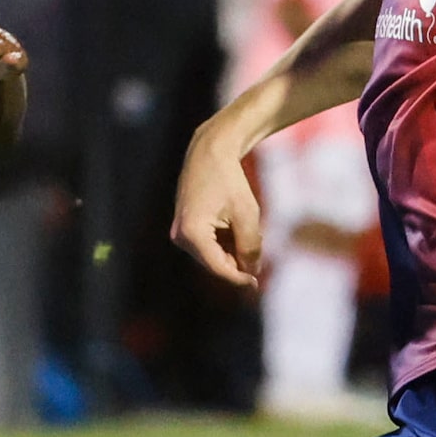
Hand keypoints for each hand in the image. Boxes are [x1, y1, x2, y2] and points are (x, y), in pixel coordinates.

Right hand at [172, 130, 262, 287]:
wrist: (210, 153)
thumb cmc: (230, 180)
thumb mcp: (247, 215)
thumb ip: (250, 247)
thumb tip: (251, 272)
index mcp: (192, 233)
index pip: (218, 268)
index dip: (239, 278)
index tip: (256, 284)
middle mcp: (180, 236)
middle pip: (214, 263)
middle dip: (236, 262)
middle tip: (256, 246)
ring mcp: (179, 232)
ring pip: (211, 256)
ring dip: (231, 251)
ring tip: (243, 225)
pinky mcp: (182, 228)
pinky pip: (205, 246)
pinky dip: (223, 242)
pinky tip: (233, 224)